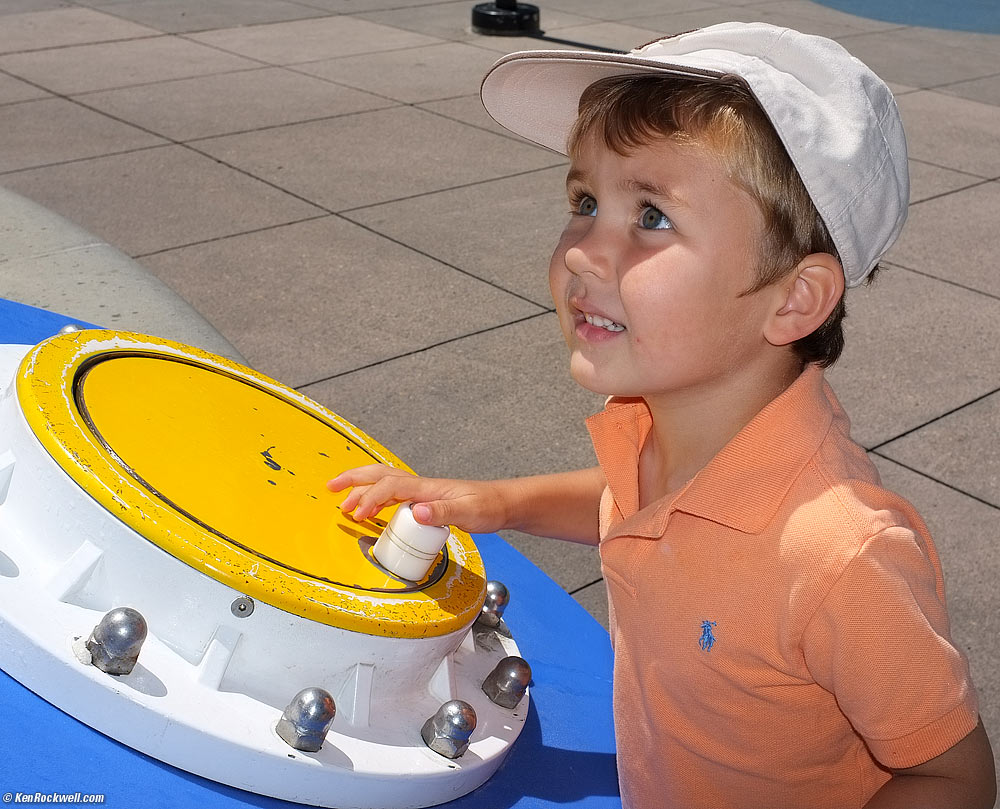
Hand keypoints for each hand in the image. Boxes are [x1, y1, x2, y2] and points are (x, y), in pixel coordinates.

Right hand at [327, 465, 507, 533]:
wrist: (503, 503)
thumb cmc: (488, 506)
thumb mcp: (468, 512)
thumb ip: (442, 512)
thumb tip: (415, 512)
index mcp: (427, 488)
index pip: (390, 487)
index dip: (370, 498)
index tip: (356, 514)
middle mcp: (422, 486)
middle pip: (380, 475)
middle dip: (353, 479)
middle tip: (331, 488)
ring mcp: (423, 491)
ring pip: (384, 482)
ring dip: (361, 486)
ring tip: (341, 497)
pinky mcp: (426, 500)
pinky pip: (394, 493)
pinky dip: (376, 496)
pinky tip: (371, 507)